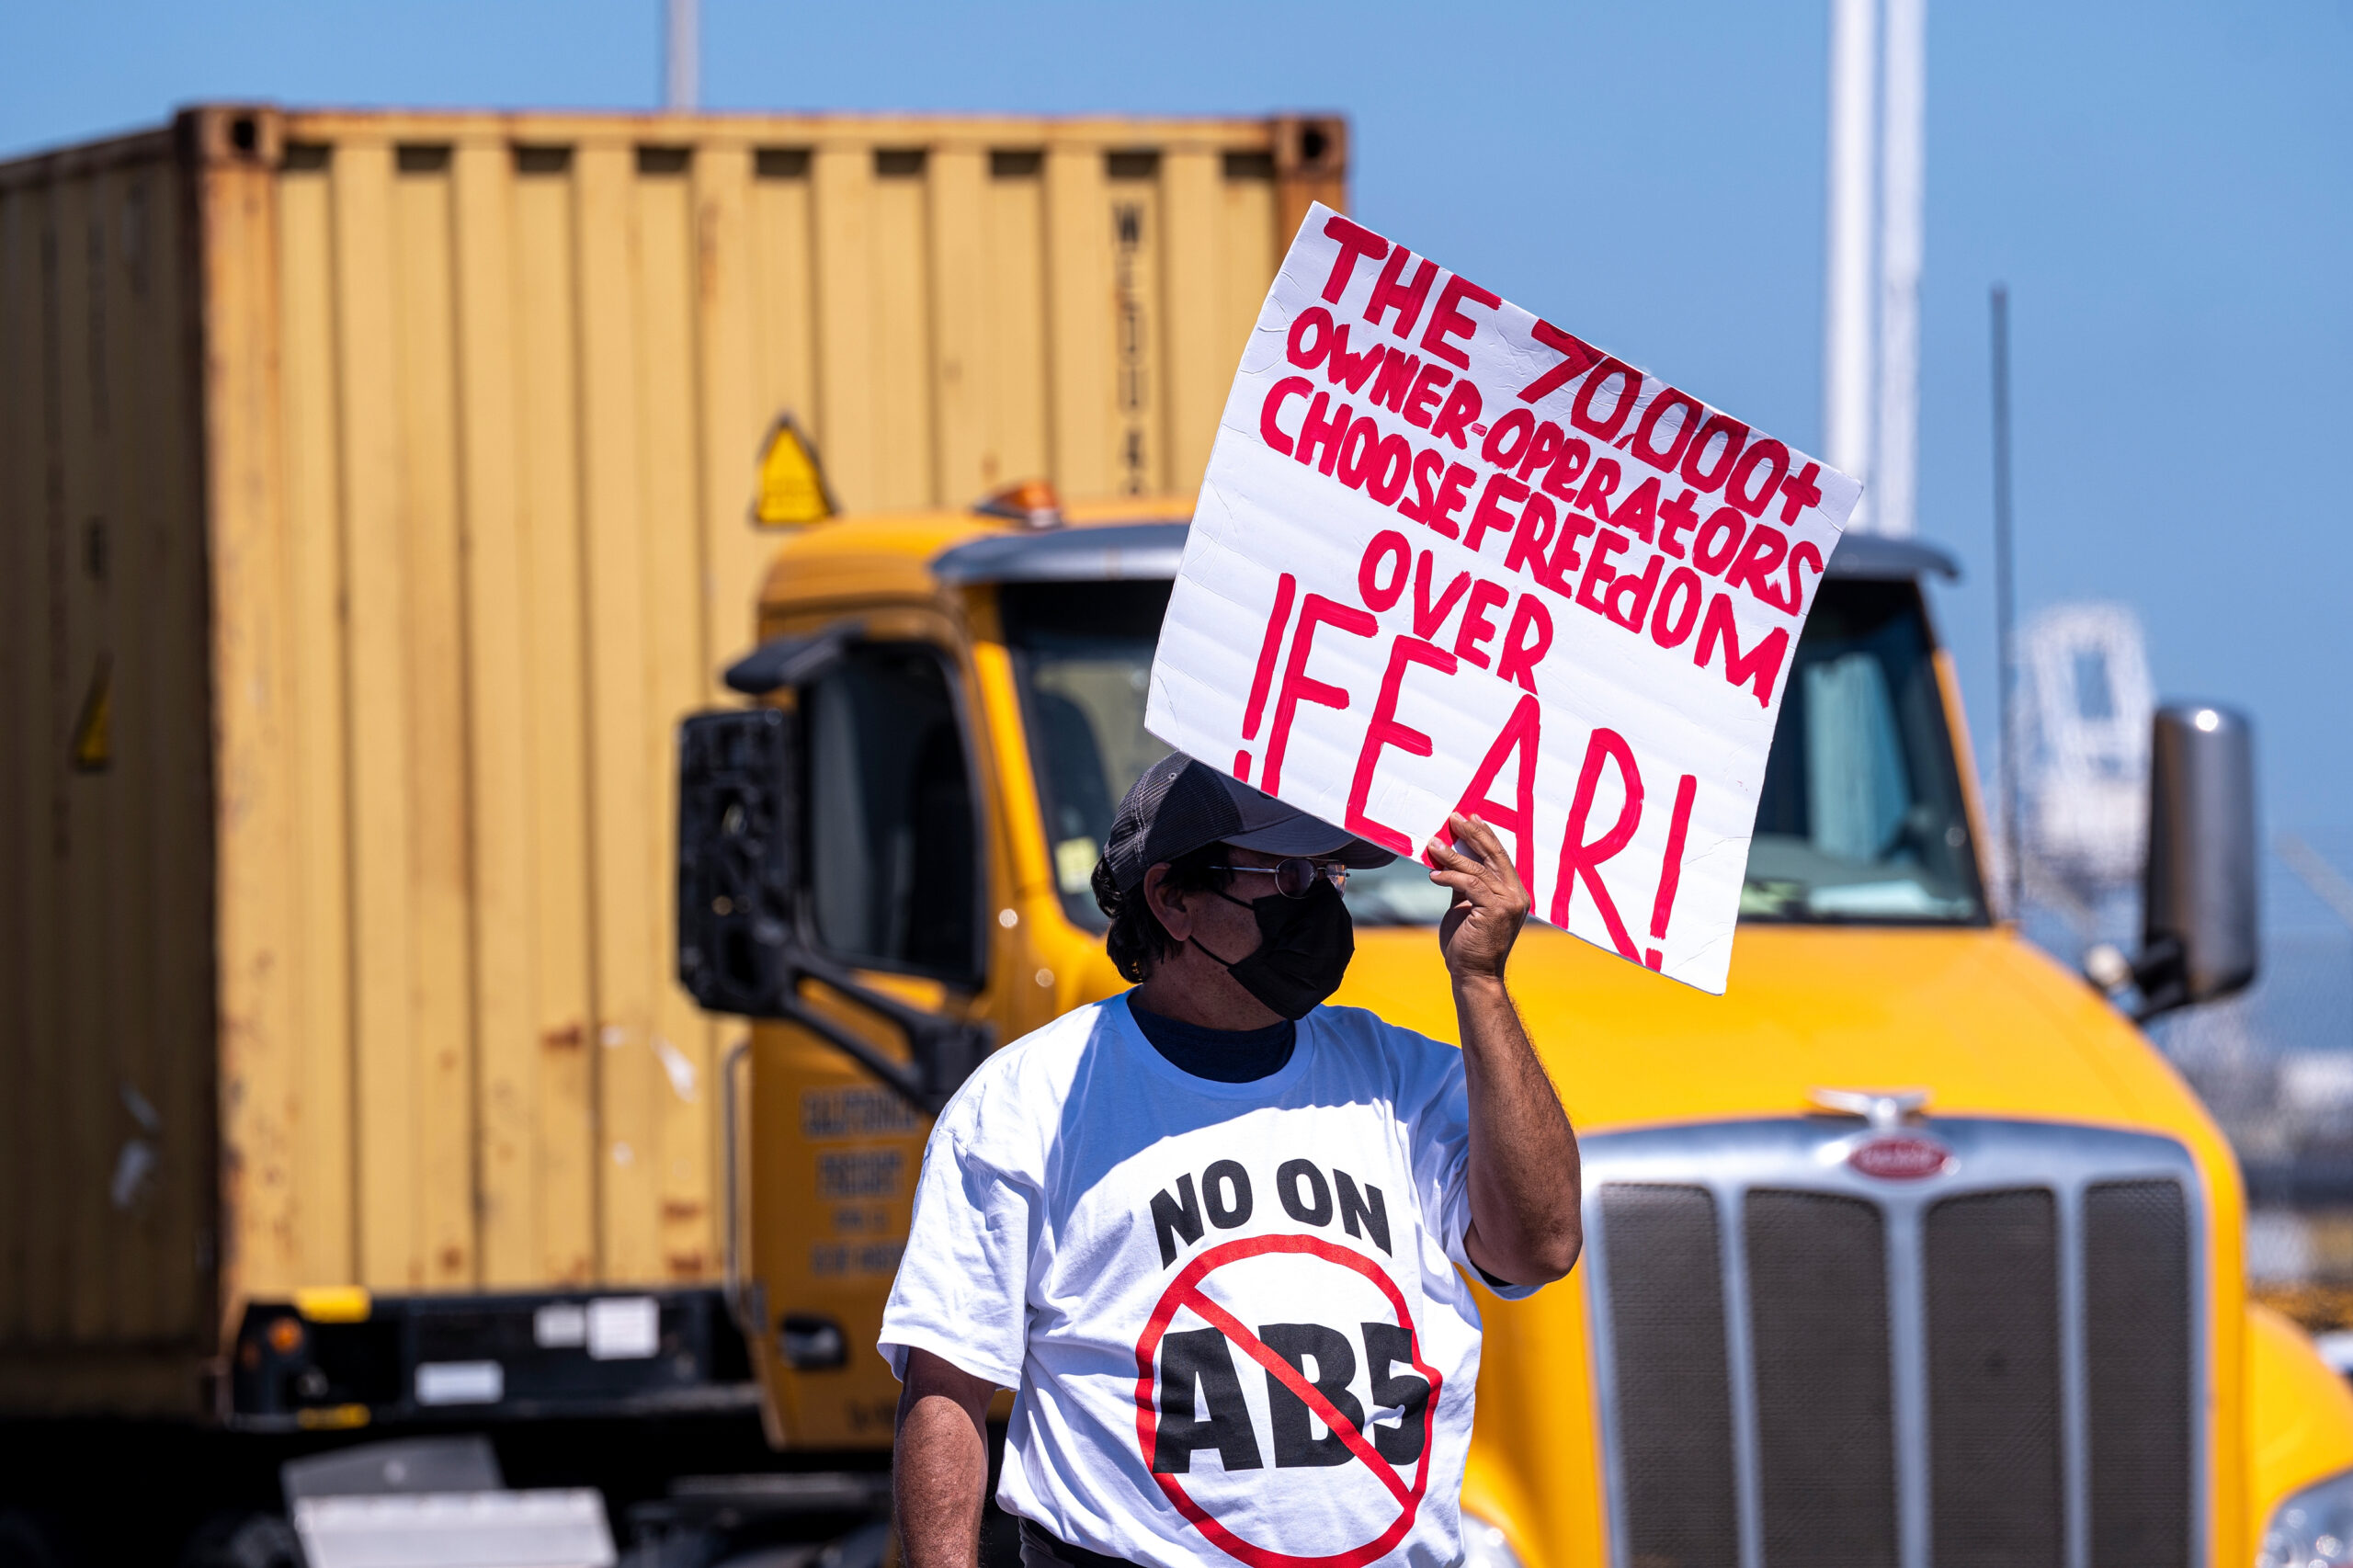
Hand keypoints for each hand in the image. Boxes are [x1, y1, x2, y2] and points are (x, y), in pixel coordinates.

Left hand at [1426, 813, 1528, 983]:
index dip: (1486, 835)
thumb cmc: (1468, 942)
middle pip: (1494, 856)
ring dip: (1452, 855)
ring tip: (1433, 844)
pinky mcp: (1496, 910)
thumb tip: (1451, 858)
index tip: (1471, 817)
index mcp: (1514, 893)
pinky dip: (1450, 876)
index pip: (1500, 857)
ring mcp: (1509, 903)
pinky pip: (1470, 884)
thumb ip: (1465, 883)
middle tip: (1454, 817)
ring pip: (1478, 869)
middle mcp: (1517, 895)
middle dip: (1473, 833)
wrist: (1473, 973)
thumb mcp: (1466, 906)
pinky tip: (1433, 875)